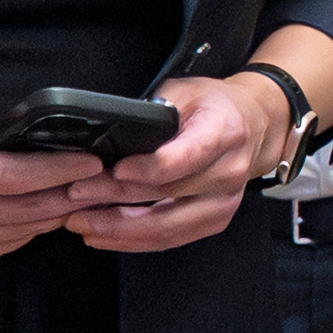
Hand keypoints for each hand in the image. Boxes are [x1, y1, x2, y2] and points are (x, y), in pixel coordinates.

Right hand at [0, 83, 96, 259]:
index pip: (12, 179)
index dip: (57, 172)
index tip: (92, 163)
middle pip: (18, 214)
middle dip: (65, 199)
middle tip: (101, 185)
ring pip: (5, 237)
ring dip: (45, 221)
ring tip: (78, 200)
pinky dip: (16, 237)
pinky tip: (35, 219)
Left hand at [58, 74, 285, 251]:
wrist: (258, 127)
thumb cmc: (216, 107)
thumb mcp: (186, 90)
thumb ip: (155, 110)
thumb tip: (111, 131)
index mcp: (223, 133)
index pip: (183, 158)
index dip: (146, 169)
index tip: (112, 170)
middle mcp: (228, 172)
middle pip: (165, 195)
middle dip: (113, 198)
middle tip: (75, 196)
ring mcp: (224, 202)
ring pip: (166, 226)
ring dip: (118, 228)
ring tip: (80, 222)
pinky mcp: (215, 221)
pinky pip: (171, 239)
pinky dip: (134, 241)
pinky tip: (104, 236)